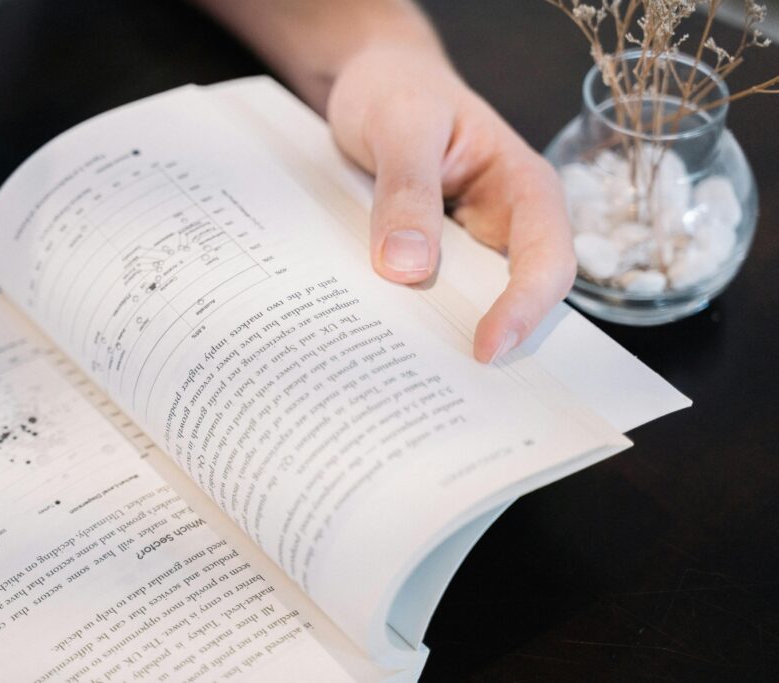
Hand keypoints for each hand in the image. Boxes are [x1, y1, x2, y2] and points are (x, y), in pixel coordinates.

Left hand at [326, 44, 576, 362]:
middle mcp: (505, 223)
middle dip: (488, 340)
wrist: (372, 80)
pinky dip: (410, 317)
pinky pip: (428, 295)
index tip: (484, 348)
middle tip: (445, 382)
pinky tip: (381, 339)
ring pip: (468, 304)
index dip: (523, 309)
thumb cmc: (398, 88)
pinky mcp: (430, 257)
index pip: (546, 260)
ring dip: (443, 334)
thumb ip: (406, 189)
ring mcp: (467, 245)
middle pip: (515, 298)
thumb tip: (407, 269)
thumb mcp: (401, 124)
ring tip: (408, 373)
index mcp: (525, 188)